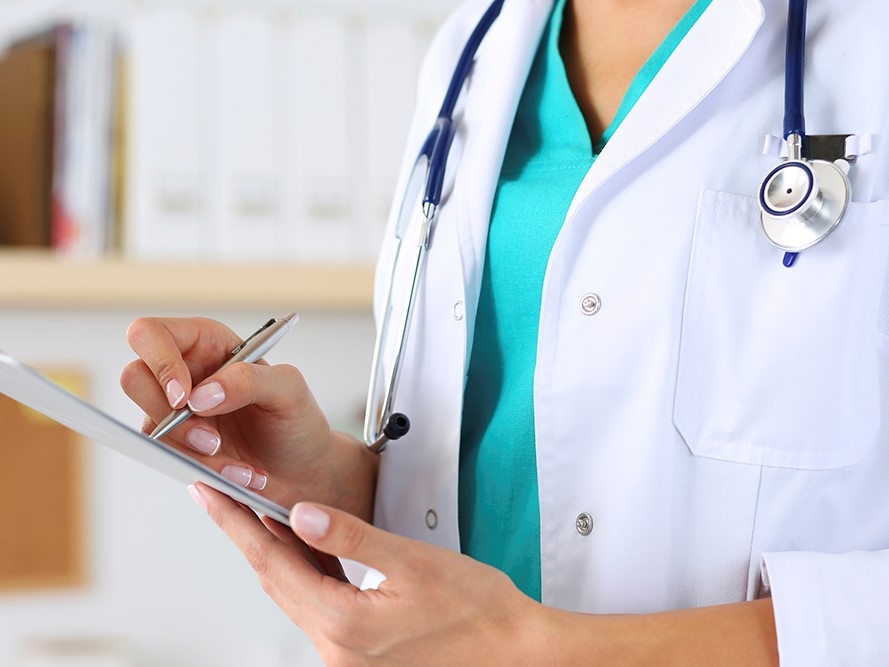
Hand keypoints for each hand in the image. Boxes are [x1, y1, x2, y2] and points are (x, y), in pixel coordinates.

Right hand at [120, 316, 376, 516]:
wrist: (303, 471)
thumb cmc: (296, 420)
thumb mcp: (289, 390)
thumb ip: (249, 380)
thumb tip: (199, 395)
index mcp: (205, 343)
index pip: (151, 334)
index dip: (158, 362)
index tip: (184, 397)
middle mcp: (183, 373)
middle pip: (134, 379)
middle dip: (169, 417)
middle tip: (211, 440)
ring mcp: (174, 413)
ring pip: (150, 428)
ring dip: (194, 453)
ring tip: (241, 466)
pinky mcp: (176, 447)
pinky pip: (168, 459)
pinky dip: (204, 471)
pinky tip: (239, 475)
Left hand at [189, 483, 541, 666]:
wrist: (513, 650)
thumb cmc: (477, 610)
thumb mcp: (413, 560)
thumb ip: (351, 536)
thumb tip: (301, 514)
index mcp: (344, 624)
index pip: (272, 563)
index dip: (235, 524)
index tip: (208, 496)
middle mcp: (337, 650)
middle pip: (276, 581)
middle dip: (246, 536)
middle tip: (221, 497)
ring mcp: (347, 657)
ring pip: (295, 594)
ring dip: (275, 554)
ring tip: (256, 514)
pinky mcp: (360, 654)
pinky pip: (318, 607)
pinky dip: (305, 574)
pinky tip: (305, 550)